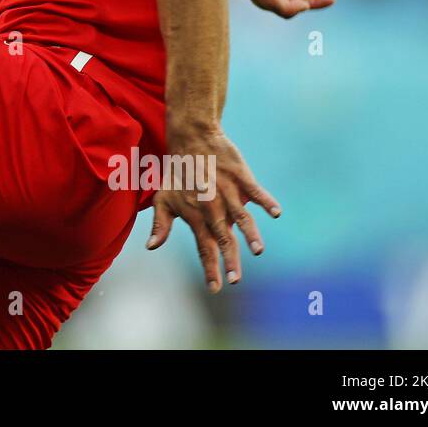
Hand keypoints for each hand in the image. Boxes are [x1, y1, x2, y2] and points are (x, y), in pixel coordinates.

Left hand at [146, 126, 280, 291]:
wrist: (191, 138)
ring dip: (250, 235)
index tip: (215, 288)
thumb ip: (160, 225)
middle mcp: (212, 207)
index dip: (210, 268)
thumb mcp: (163, 198)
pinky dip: (266, 202)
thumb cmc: (177, 172)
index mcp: (196, 216)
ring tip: (258, 251)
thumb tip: (151, 247)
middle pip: (223, 239)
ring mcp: (227, 192)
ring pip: (241, 218)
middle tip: (236, 281)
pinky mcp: (240, 177)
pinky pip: (255, 191)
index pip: (203, 248)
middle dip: (229, 261)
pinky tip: (276, 213)